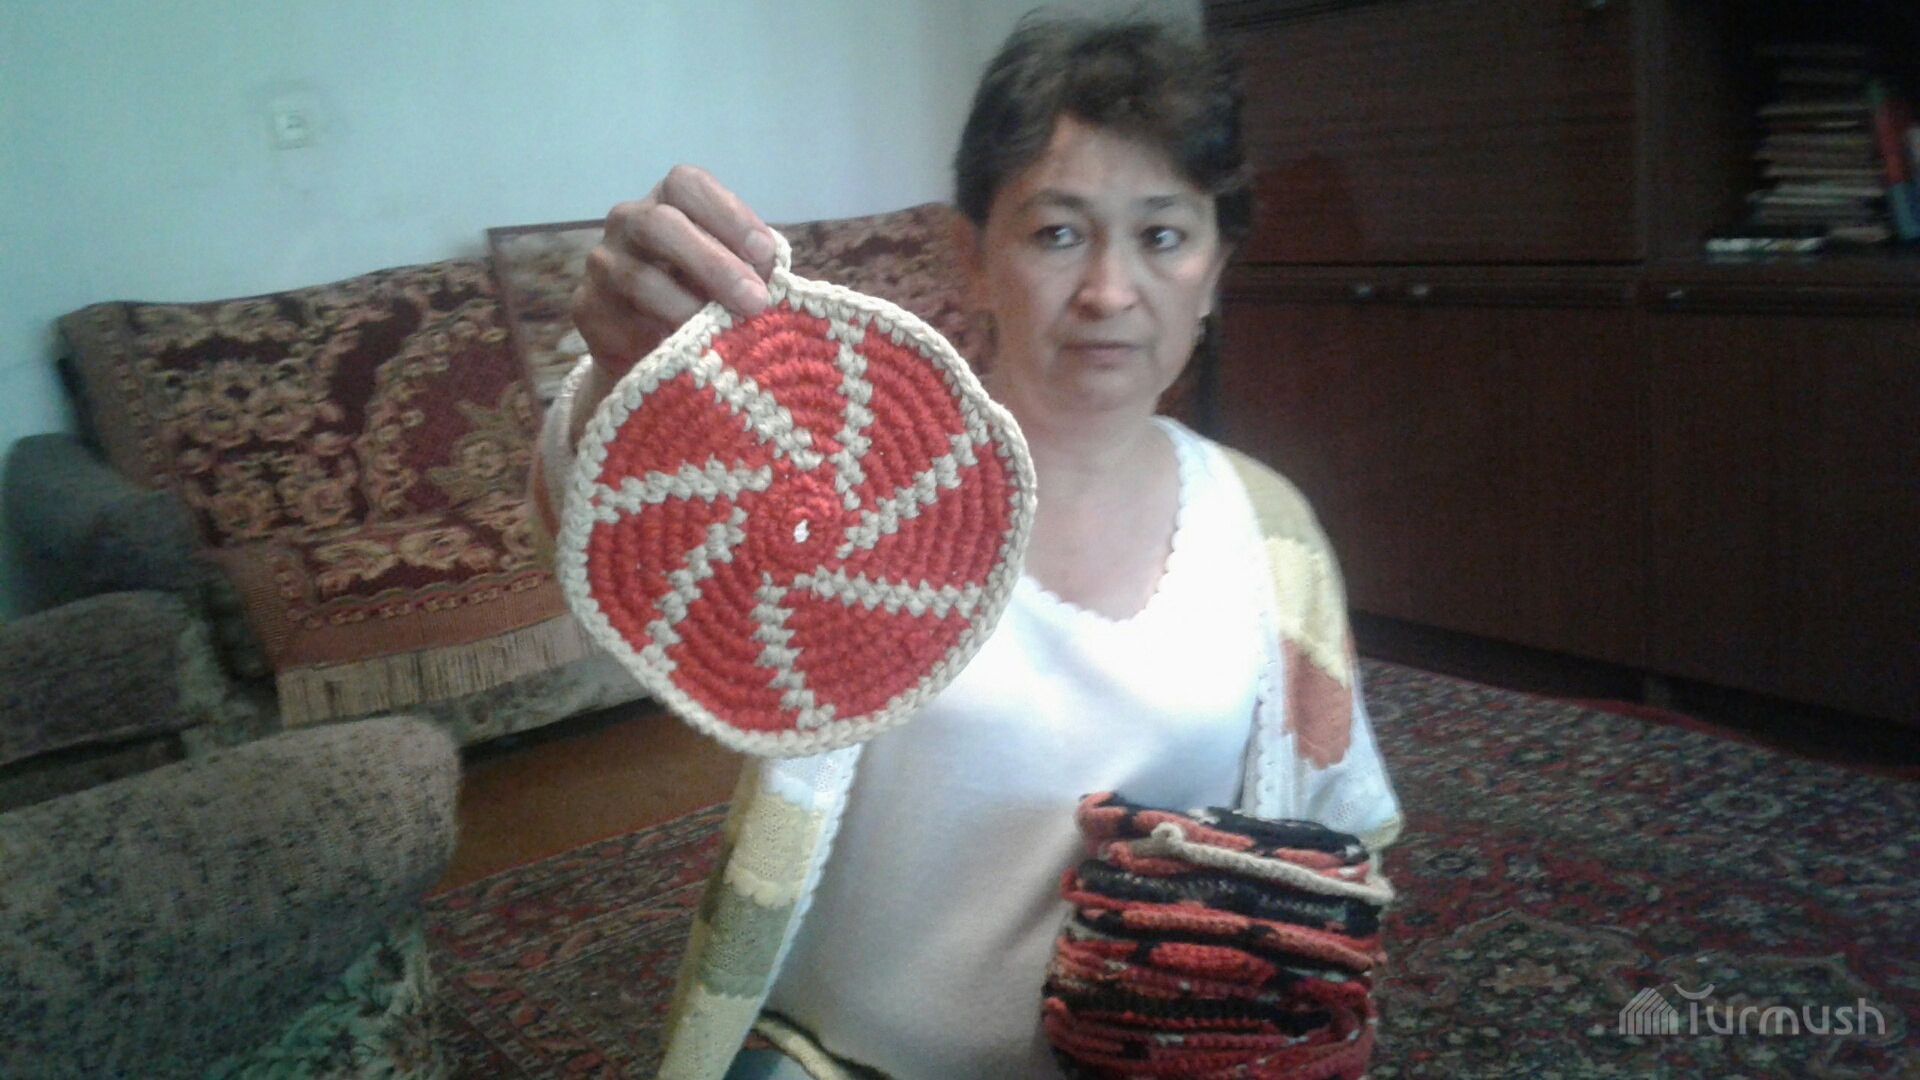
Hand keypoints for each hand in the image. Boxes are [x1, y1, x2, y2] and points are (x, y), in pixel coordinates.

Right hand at [568, 165, 776, 441]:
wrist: (652, 345)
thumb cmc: (705, 295)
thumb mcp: (734, 274)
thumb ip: (752, 269)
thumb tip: (772, 279)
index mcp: (668, 201)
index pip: (688, 184)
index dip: (728, 214)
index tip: (765, 253)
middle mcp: (628, 221)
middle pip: (660, 225)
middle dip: (713, 264)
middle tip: (755, 301)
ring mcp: (602, 263)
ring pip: (638, 278)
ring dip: (688, 307)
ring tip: (725, 333)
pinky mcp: (587, 308)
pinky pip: (620, 324)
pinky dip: (658, 338)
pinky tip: (687, 353)